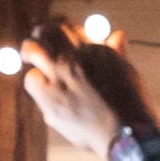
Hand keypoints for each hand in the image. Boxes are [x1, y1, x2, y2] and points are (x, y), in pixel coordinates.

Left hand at [19, 15, 159, 158]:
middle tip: (37, 40)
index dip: (63, 28)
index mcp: (96, 49)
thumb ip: (118, 53)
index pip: (70, 27)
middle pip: (49, 31)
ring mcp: (62, 75)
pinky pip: (32, 79)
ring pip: (33, 49)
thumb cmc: (132, 107)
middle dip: (42, 33)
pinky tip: (42, 89)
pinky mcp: (51, 97)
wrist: (129, 133)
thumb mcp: (128, 73)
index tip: (61, 36)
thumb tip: (118, 34)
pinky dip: (34, 82)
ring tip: (27, 56)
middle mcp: (76, 57)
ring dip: (29, 51)